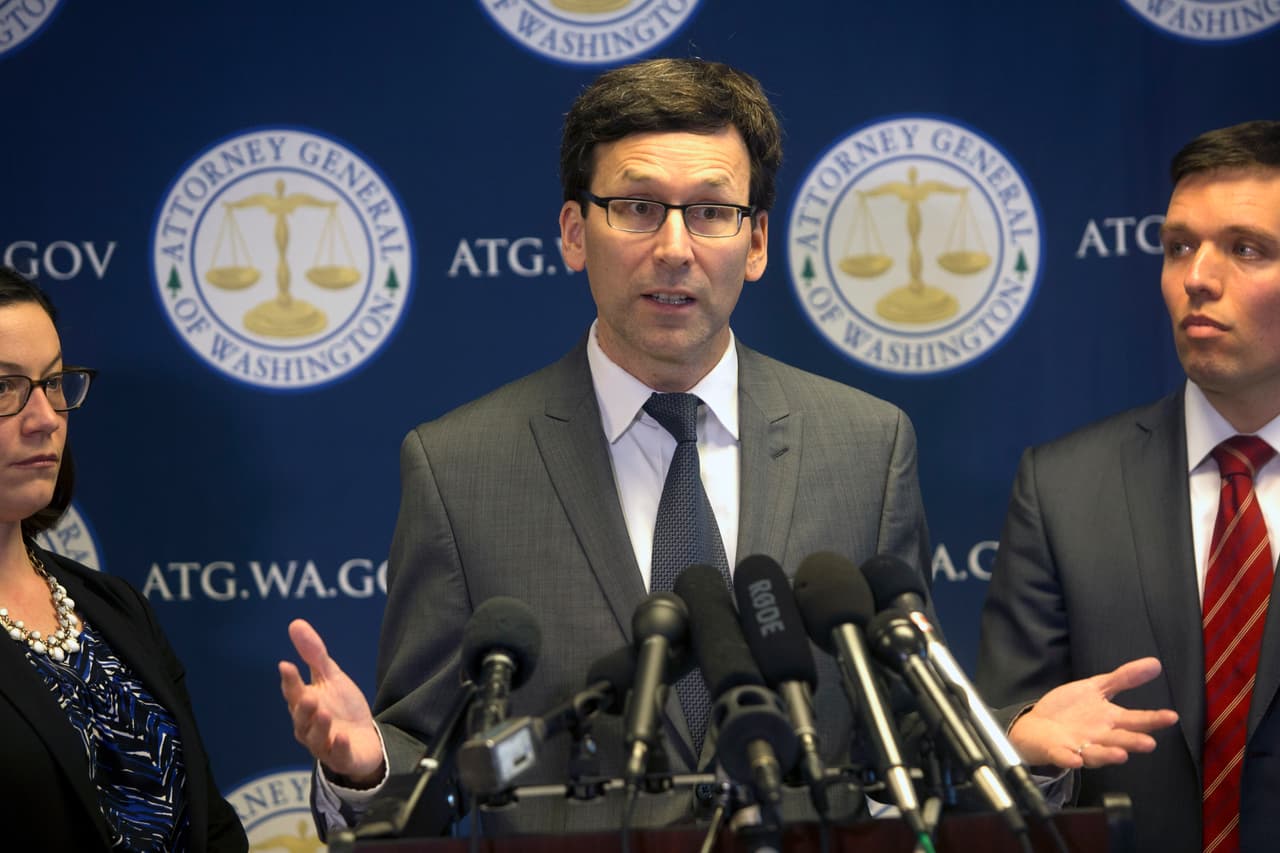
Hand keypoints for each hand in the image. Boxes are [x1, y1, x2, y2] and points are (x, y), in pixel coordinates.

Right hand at [279, 618, 385, 786]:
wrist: (365, 739)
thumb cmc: (342, 707)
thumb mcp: (331, 677)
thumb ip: (314, 654)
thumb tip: (295, 623)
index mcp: (304, 705)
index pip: (293, 692)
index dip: (289, 680)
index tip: (286, 665)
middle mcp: (309, 727)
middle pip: (301, 718)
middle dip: (303, 708)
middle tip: (308, 696)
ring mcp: (324, 744)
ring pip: (316, 738)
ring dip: (319, 727)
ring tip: (324, 713)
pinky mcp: (342, 758)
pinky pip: (338, 755)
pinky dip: (338, 747)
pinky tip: (341, 736)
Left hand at [1009, 657, 1178, 769]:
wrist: (1039, 725)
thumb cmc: (1072, 709)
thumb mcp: (1096, 688)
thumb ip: (1124, 678)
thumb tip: (1155, 663)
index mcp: (1110, 720)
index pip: (1136, 720)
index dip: (1153, 719)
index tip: (1171, 717)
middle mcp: (1100, 737)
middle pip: (1120, 740)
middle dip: (1134, 742)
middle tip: (1149, 743)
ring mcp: (1079, 746)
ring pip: (1097, 753)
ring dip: (1108, 754)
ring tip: (1121, 754)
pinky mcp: (1058, 751)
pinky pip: (1064, 757)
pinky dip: (1069, 758)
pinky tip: (1075, 758)